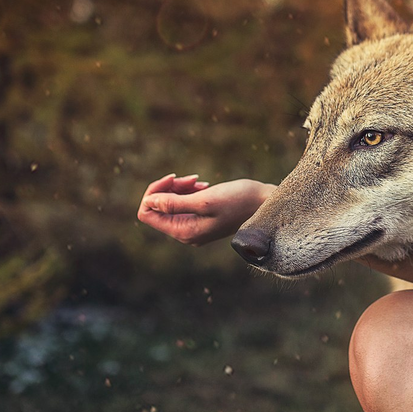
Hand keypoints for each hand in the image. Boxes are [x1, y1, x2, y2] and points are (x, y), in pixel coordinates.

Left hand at [137, 174, 272, 245]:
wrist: (264, 203)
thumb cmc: (239, 201)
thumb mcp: (205, 200)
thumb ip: (174, 203)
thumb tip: (148, 203)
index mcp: (184, 232)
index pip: (147, 214)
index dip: (153, 193)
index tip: (172, 179)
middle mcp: (186, 233)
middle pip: (158, 208)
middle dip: (169, 188)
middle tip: (189, 178)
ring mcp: (193, 226)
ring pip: (170, 202)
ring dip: (180, 187)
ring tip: (198, 181)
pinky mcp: (201, 218)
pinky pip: (183, 202)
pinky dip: (189, 190)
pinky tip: (204, 185)